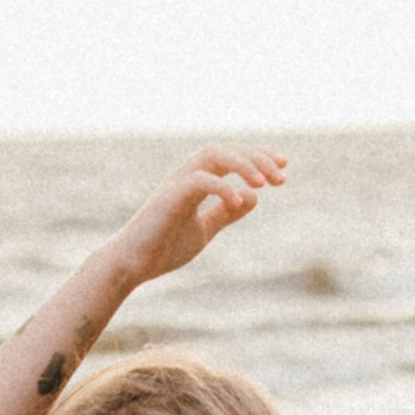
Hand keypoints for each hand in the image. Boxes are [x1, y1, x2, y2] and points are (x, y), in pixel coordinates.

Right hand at [110, 147, 286, 285]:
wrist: (131, 266)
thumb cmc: (163, 248)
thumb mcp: (204, 229)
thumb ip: (226, 212)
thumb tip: (254, 197)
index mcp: (195, 180)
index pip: (231, 156)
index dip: (259, 156)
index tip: (284, 166)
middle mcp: (186, 175)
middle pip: (225, 149)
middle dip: (257, 158)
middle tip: (282, 178)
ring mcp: (176, 183)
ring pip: (212, 155)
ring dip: (243, 165)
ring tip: (264, 183)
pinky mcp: (169, 198)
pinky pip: (200, 181)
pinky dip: (222, 188)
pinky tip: (239, 201)